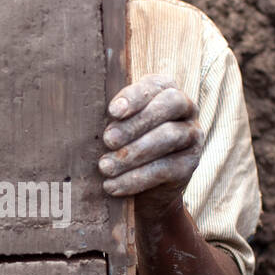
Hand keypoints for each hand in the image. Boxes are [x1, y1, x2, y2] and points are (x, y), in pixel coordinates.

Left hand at [97, 72, 203, 218]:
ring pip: (169, 137)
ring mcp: (192, 135)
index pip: (155, 84)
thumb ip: (110, 117)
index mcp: (165, 89)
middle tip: (108, 140)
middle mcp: (186, 108)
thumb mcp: (117, 126)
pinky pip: (167, 169)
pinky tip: (113, 186)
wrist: (144, 189)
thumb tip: (83, 113)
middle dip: (136, 123)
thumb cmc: (123, 144)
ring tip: (105, 167)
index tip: (113, 111)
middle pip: (169, 105)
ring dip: (134, 153)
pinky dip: (137, 178)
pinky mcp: (190, 164)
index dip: (135, 96)